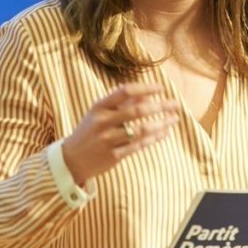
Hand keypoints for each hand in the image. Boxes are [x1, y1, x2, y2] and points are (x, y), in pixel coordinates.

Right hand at [62, 83, 177, 185]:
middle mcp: (103, 122)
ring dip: (161, 124)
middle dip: (160, 106)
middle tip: (175, 104)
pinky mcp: (113, 156)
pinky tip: (164, 133)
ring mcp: (108, 140)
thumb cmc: (90, 130)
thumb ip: (120, 103)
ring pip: (142, 130)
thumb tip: (147, 95)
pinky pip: (139, 145)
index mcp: (99, 107)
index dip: (145, 88)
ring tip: (174, 119)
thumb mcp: (99, 112)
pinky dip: (154, 138)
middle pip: (137, 111)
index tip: (161, 88)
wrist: (71, 159)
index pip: (125, 91)